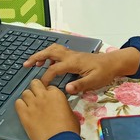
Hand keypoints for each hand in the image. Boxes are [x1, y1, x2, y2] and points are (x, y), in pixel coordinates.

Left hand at [15, 79, 79, 139]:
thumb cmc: (68, 131)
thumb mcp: (72, 115)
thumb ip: (64, 108)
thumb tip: (62, 109)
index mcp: (57, 95)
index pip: (49, 87)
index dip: (49, 93)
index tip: (49, 99)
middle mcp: (43, 96)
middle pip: (35, 83)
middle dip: (36, 88)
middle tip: (38, 97)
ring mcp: (33, 105)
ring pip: (25, 92)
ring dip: (28, 97)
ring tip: (30, 105)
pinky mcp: (24, 114)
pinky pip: (18, 103)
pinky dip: (20, 105)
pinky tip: (24, 111)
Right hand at [23, 44, 139, 93]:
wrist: (113, 63)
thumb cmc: (104, 72)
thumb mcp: (94, 81)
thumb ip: (80, 85)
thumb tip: (65, 89)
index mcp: (73, 62)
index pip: (54, 69)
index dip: (46, 77)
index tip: (42, 87)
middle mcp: (70, 56)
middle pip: (49, 52)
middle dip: (36, 57)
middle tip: (26, 64)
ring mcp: (72, 54)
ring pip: (53, 49)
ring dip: (42, 54)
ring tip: (34, 62)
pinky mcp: (74, 55)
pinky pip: (57, 51)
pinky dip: (49, 54)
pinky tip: (48, 62)